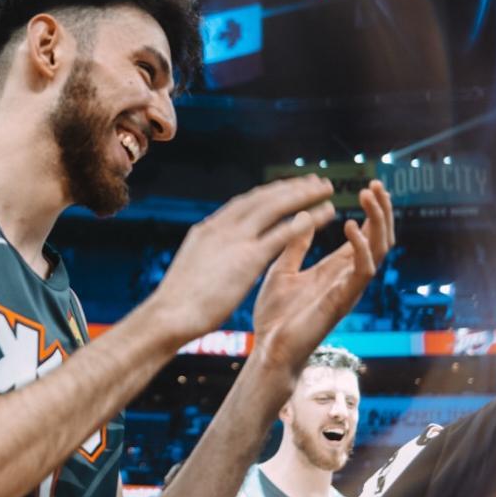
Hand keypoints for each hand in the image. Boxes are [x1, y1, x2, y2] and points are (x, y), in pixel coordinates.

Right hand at [151, 175, 335, 344]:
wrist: (168, 315)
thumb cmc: (177, 303)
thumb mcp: (193, 269)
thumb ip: (208, 257)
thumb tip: (212, 258)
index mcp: (208, 229)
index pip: (244, 203)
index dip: (270, 194)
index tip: (288, 188)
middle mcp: (222, 227)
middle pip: (263, 198)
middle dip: (291, 187)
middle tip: (315, 181)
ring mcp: (235, 240)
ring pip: (276, 207)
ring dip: (304, 195)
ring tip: (327, 189)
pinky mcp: (248, 259)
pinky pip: (283, 233)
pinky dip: (305, 221)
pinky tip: (325, 214)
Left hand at [253, 180, 394, 372]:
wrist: (269, 349)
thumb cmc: (276, 316)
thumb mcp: (282, 270)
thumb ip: (295, 246)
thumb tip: (304, 216)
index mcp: (334, 269)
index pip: (363, 235)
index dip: (370, 211)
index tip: (369, 185)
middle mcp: (347, 277)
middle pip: (378, 238)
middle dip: (381, 211)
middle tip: (376, 185)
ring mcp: (348, 289)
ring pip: (379, 250)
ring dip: (377, 221)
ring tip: (370, 197)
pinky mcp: (342, 300)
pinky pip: (362, 271)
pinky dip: (360, 247)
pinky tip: (351, 227)